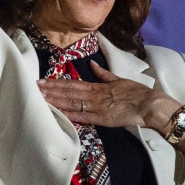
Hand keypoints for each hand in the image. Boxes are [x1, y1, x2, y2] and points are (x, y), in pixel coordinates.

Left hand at [38, 61, 183, 131]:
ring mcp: (97, 108)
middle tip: (34, 89)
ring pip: (71, 103)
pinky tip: (57, 113)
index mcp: (98, 86)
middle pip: (68, 92)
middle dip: (51, 91)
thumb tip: (92, 65)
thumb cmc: (137, 92)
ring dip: (55, 101)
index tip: (43, 81)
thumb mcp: (119, 79)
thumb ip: (103, 74)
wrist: (150, 105)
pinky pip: (82, 117)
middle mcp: (94, 96)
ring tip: (41, 98)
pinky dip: (69, 115)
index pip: (72, 83)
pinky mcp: (101, 119)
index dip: (56, 83)